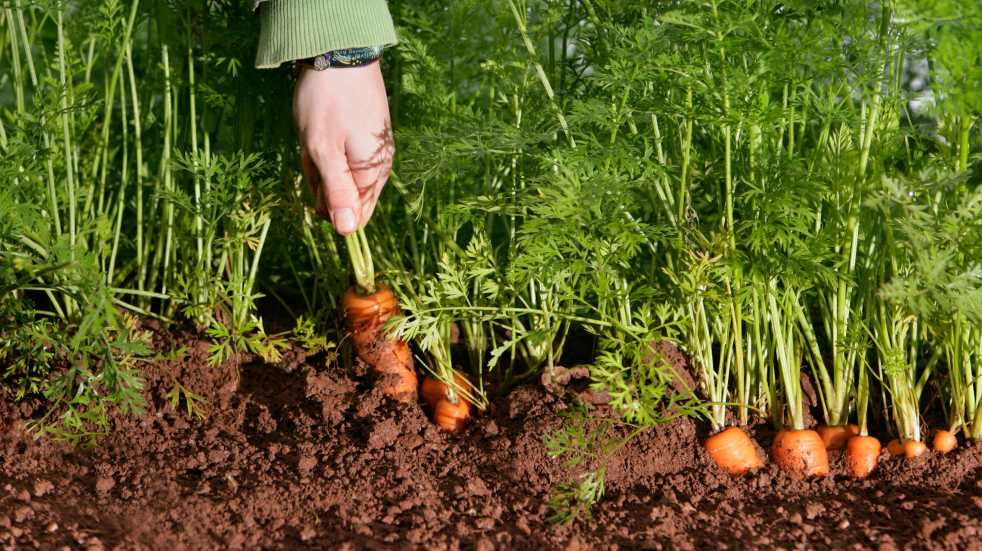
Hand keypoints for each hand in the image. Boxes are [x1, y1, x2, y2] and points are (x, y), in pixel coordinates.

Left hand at [294, 61, 393, 234]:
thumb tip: (347, 233)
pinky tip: (320, 127)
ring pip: (338, 174)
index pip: (354, 218)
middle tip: (313, 149)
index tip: (317, 176)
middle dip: (320, 178)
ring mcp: (371, 151)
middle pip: (342, 196)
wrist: (340, 53)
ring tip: (315, 133)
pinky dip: (324, 146)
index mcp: (372, 175)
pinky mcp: (364, 136)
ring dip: (319, 161)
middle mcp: (378, 168)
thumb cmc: (328, 103)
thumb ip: (336, 193)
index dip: (327, 205)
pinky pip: (340, 156)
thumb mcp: (323, 150)